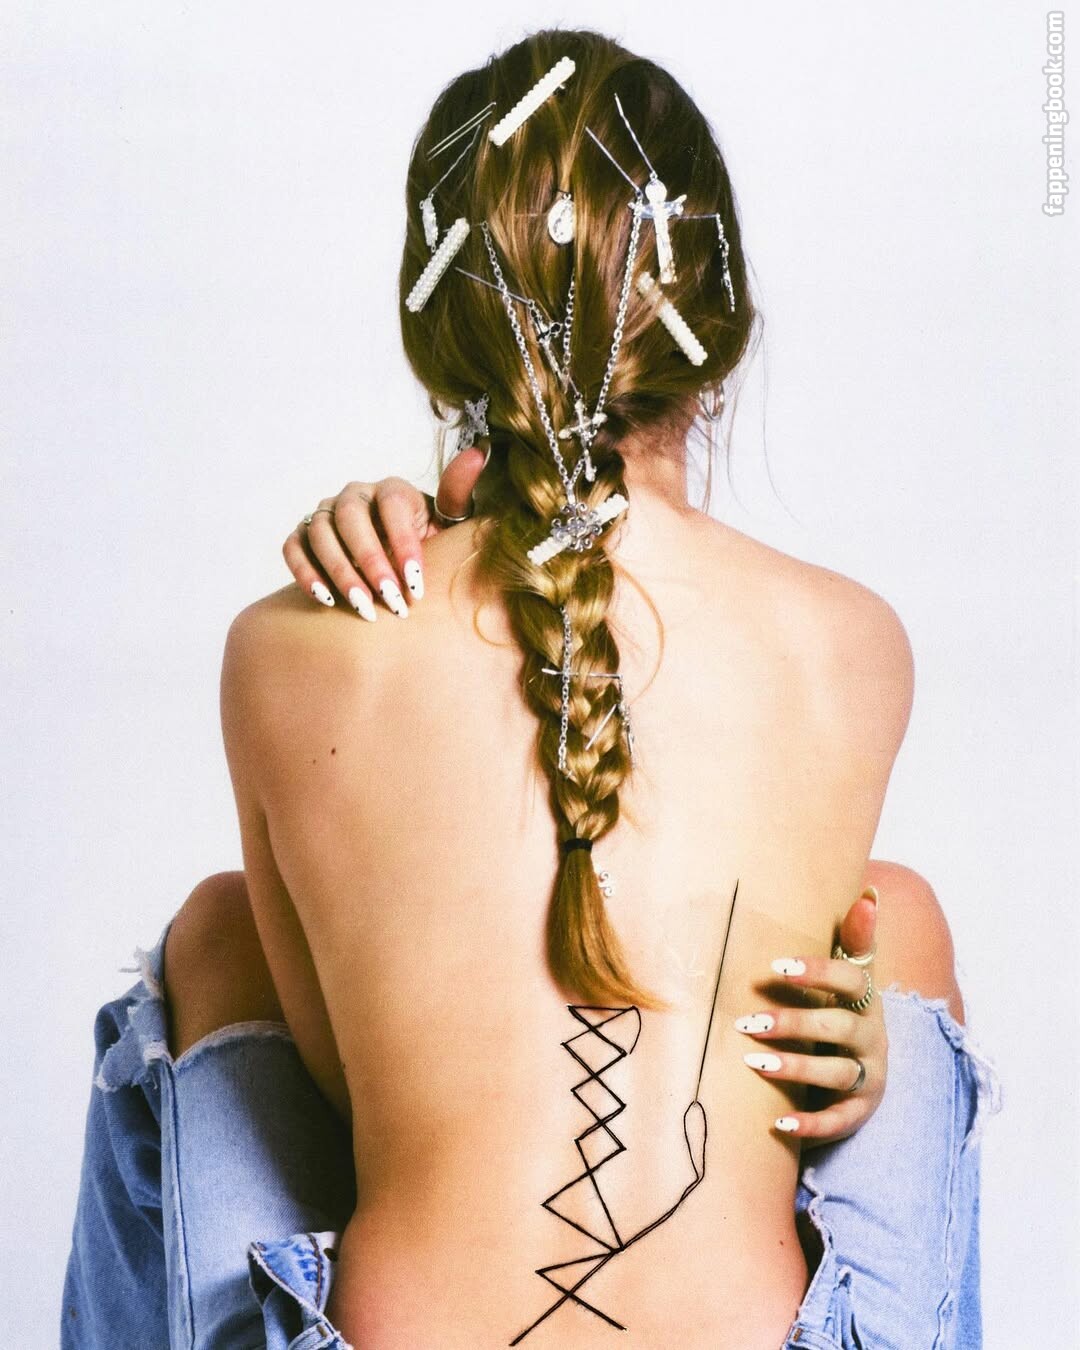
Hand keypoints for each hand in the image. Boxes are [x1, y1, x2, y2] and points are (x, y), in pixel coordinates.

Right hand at [282, 446, 487, 618]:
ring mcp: (326, 513)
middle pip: (352, 519)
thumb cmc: (426, 542)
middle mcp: (355, 495)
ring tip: (362, 607)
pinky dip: (304, 572)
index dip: (404, 543)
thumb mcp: (449, 523)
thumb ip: (458, 496)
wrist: (396, 562)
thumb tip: (480, 453)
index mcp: (392, 489)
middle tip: (390, 600)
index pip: (392, 505)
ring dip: (340, 572)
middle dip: (371, 561)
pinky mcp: (303, 534)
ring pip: (321, 534)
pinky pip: (293, 548)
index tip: (417, 583)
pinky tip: (326, 599)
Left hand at [735, 887, 883, 1144]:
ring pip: (836, 1072)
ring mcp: (869, 1076)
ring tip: (753, 1062)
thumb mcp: (848, 977)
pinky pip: (838, 1120)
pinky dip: (811, 1124)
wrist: (863, 1070)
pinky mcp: (859, 1112)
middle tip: (746, 1021)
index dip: (817, 971)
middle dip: (792, 1023)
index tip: (776, 966)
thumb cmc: (840, 1010)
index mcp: (866, 998)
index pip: (850, 980)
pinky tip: (778, 1123)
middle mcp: (872, 1036)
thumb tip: (869, 892)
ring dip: (795, 1067)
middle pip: (836, 1026)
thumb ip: (853, 938)